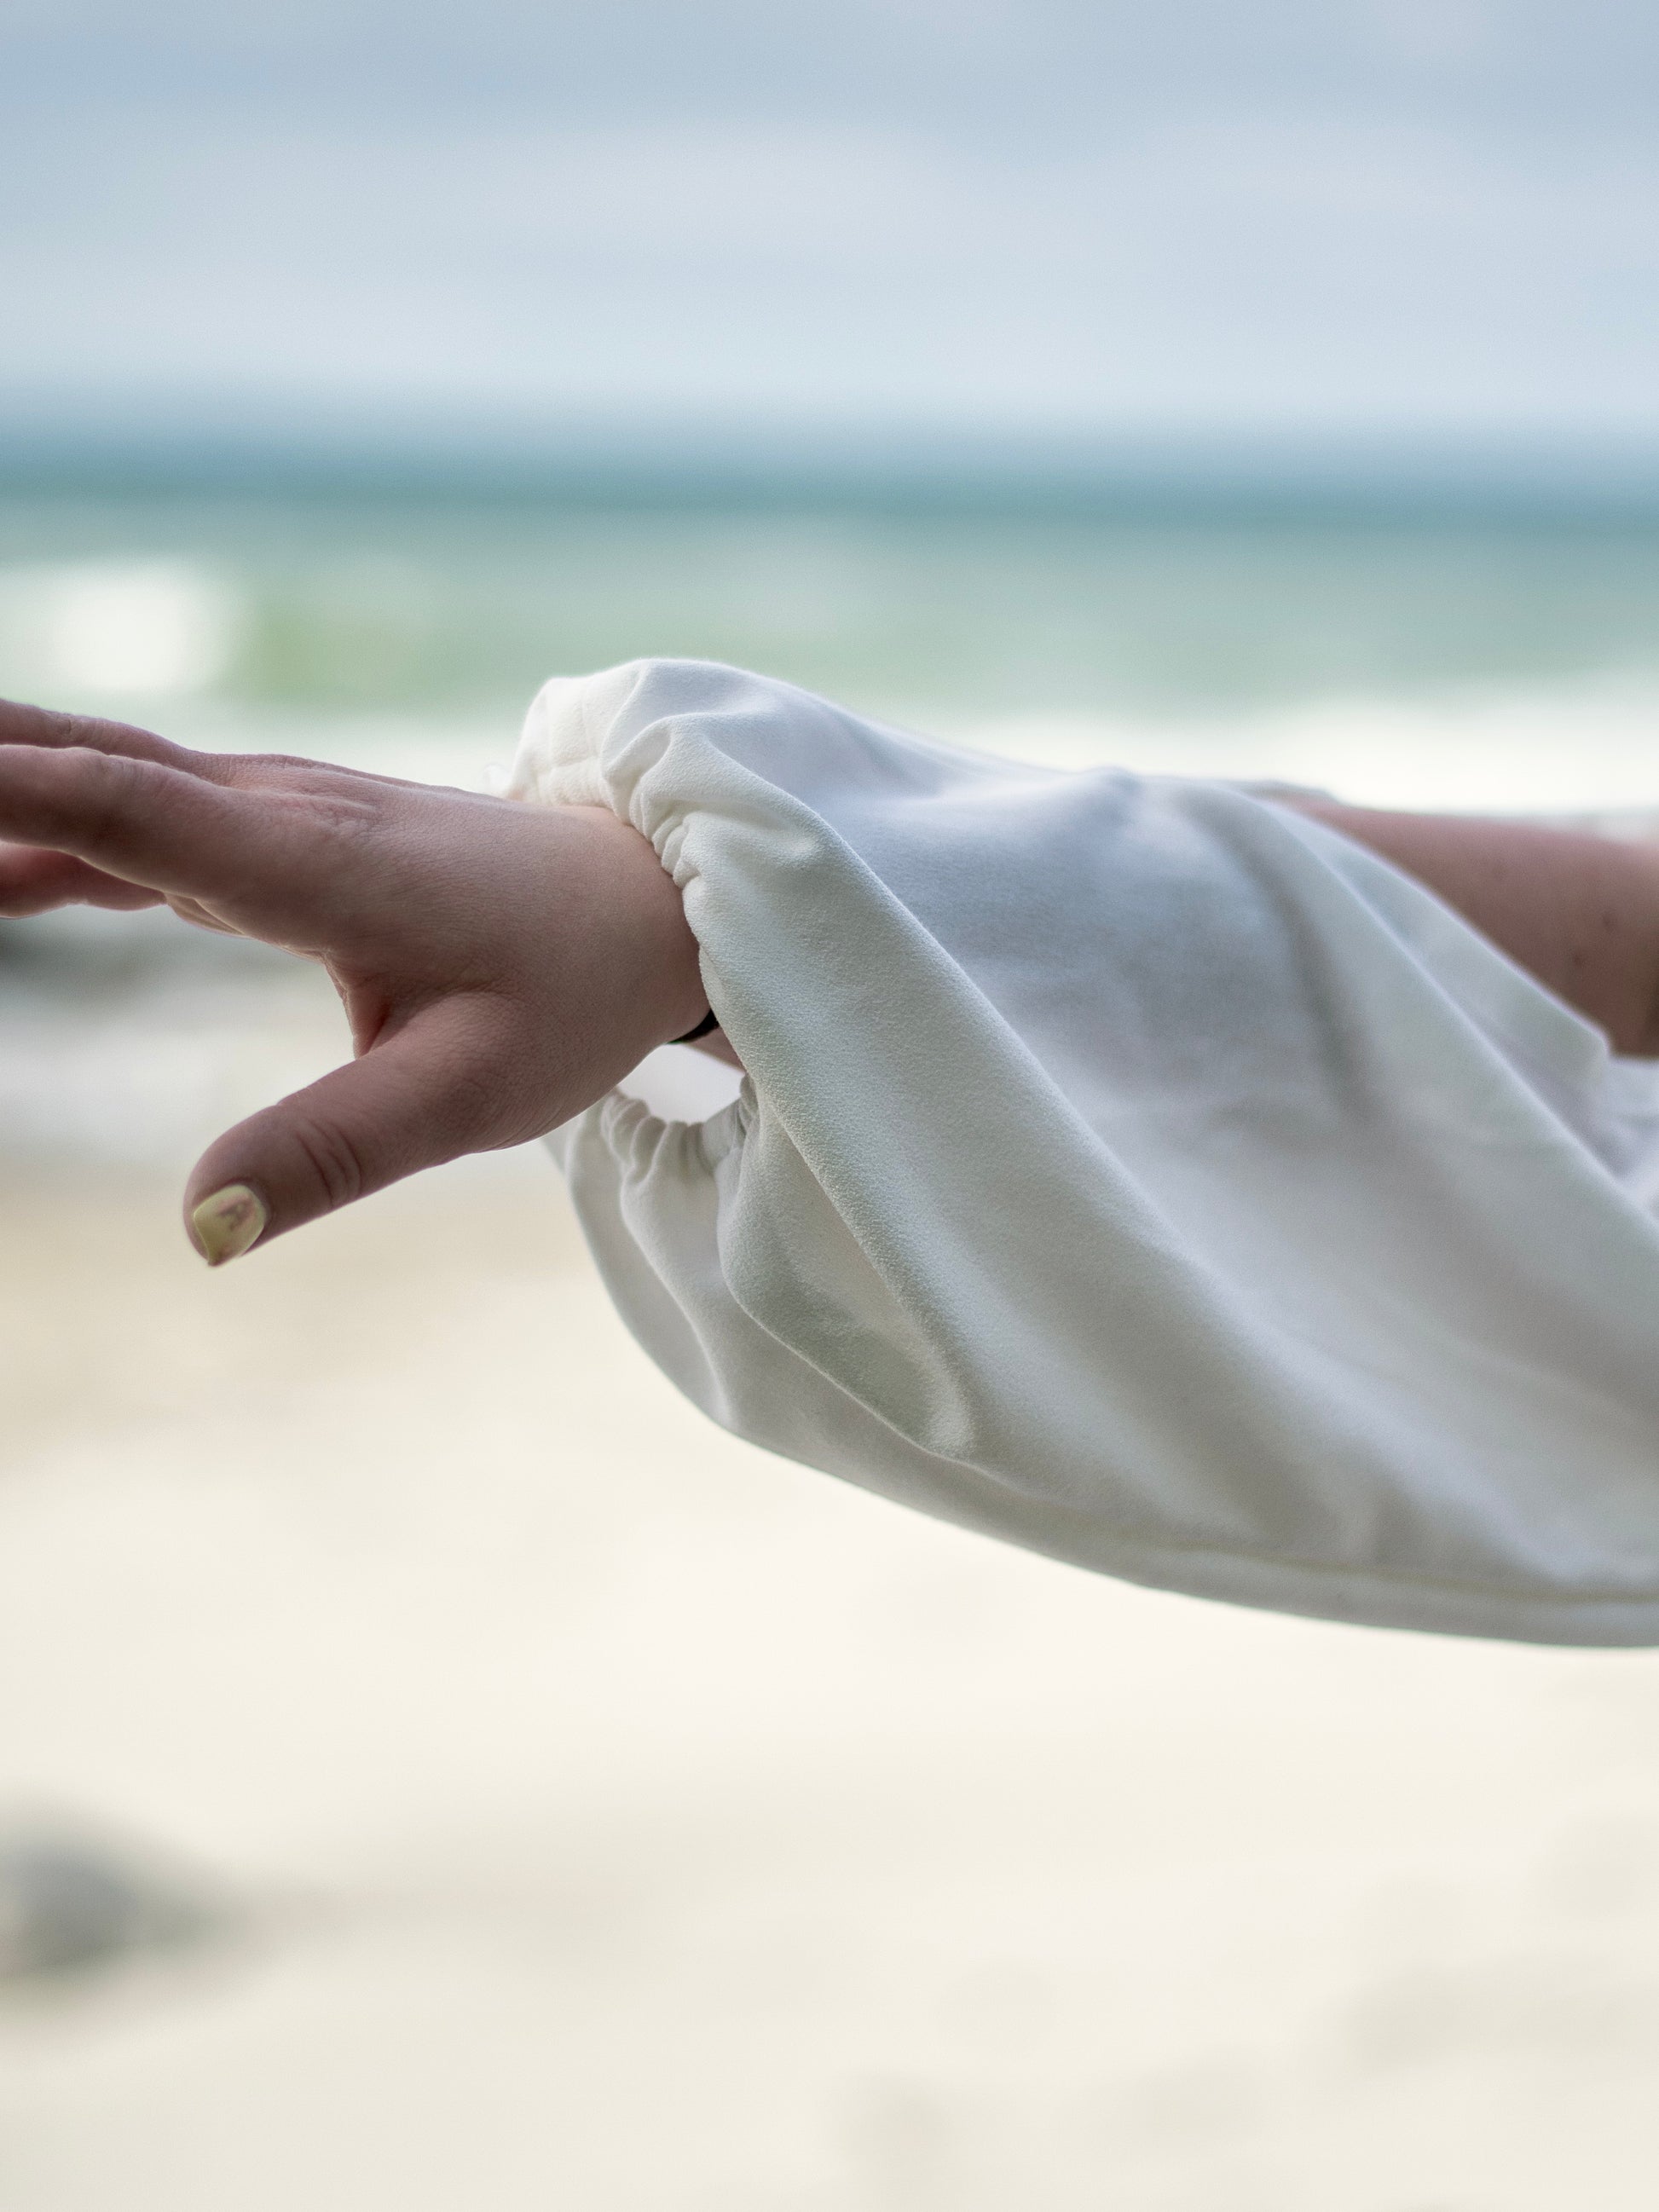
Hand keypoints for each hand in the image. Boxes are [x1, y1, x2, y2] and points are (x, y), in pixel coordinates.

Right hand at [0, 702, 707, 1259]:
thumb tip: (195, 1235)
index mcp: (315, 864)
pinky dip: (40, 818)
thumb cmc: (570, 994)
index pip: (120, 803)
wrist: (650, 907)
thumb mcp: (473, 1098)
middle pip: (76, 761)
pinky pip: (130, 806)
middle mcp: (277, 809)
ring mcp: (273, 808)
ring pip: (94, 772)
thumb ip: (334, 1155)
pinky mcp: (275, 830)